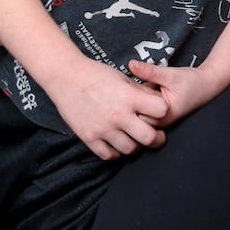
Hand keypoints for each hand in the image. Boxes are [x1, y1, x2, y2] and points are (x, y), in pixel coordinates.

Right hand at [50, 58, 170, 160]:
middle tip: (155, 135)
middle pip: (149, 138)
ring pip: (130, 150)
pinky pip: (109, 155)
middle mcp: (118, 115)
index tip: (158, 112)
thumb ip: (142, 92)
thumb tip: (160, 104)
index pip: (162, 111)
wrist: (66, 77)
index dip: (163, 112)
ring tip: (134, 138)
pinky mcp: (89, 137)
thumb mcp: (124, 78)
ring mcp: (103, 128)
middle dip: (157, 138)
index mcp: (130, 97)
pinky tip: (117, 142)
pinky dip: (116, 152)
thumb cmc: (97, 74)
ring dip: (135, 145)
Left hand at [129, 60, 228, 125]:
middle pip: (134, 118)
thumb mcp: (170, 74)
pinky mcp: (158, 116)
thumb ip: (150, 71)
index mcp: (163, 116)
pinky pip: (143, 111)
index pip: (135, 116)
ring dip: (134, 102)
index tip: (123, 88)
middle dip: (129, 102)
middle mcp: (159, 123)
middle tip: (125, 87)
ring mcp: (159, 121)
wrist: (206, 85)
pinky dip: (140, 101)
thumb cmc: (191, 81)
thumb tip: (131, 64)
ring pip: (138, 114)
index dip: (127, 101)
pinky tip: (141, 89)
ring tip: (135, 88)